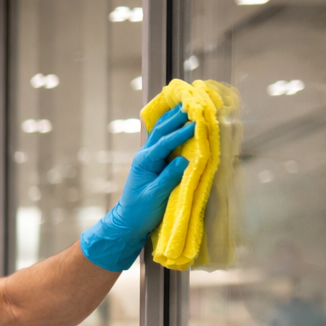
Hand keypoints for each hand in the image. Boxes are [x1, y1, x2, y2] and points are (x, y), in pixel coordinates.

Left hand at [80, 106, 194, 270]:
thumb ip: (169, 177)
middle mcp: (146, 155)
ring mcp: (149, 157)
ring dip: (174, 118)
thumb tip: (185, 160)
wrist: (128, 222)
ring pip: (162, 132)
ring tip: (187, 104)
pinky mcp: (155, 163)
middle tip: (193, 102)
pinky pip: (165, 141)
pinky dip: (174, 130)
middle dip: (177, 116)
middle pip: (162, 130)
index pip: (165, 143)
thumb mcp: (155, 196)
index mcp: (144, 161)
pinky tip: (181, 122)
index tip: (197, 123)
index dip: (181, 133)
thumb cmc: (141, 211)